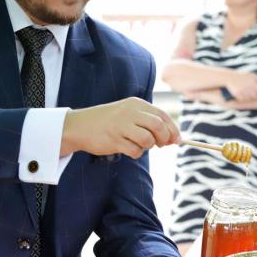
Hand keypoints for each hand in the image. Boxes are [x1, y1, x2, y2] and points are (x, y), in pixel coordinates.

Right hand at [61, 98, 179, 157]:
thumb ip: (149, 122)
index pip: (163, 116)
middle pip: (158, 126)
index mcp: (136, 104)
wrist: (80, 126)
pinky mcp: (114, 140)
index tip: (177, 140)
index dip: (173, 129)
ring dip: (148, 146)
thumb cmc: (109, 121)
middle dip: (164, 138)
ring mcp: (121, 125)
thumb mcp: (129, 113)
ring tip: (139, 144)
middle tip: (160, 145)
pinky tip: (128, 149)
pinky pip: (135, 150)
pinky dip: (136, 153)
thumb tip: (173, 137)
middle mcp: (130, 112)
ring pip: (148, 139)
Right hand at [225, 71, 256, 101]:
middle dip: (253, 95)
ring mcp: (242, 90)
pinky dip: (242, 98)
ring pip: (248, 98)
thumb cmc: (241, 76)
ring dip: (248, 97)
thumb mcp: (250, 75)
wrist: (229, 77)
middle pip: (255, 95)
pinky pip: (242, 99)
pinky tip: (241, 96)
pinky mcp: (237, 94)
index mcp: (252, 82)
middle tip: (251, 93)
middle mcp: (248, 86)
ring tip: (247, 95)